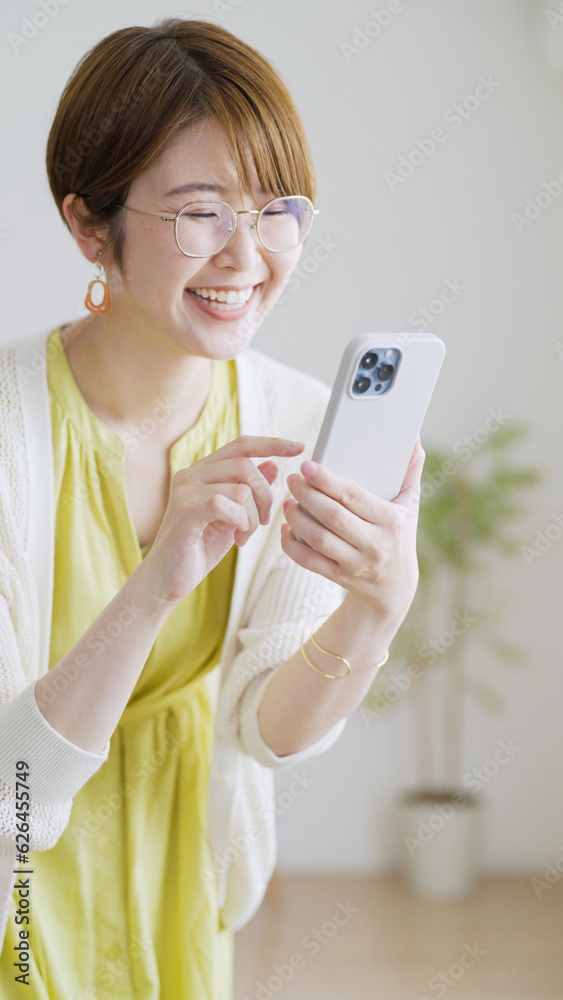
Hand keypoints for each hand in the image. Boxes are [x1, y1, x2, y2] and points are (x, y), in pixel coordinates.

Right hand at [138, 435, 304, 607]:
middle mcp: (191, 474)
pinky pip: (226, 504)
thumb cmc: (198, 548)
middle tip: (263, 521)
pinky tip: (237, 538)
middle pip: (245, 464)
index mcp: (203, 471)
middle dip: (265, 495)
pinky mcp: (185, 511)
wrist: (166, 579)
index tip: (298, 446)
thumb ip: (248, 489)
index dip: (272, 443)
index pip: (242, 445)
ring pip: (240, 487)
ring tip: (244, 535)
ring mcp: (185, 490)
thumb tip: (273, 464)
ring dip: (252, 516)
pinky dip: (240, 522)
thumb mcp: (233, 515)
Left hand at [280, 436, 425, 626]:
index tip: (307, 466)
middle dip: (307, 496)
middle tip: (293, 480)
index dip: (327, 481)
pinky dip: (292, 545)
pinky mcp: (340, 578)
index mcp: (391, 521)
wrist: (394, 586)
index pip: (354, 497)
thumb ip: (410, 469)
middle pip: (332, 517)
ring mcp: (356, 564)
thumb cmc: (400, 533)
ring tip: (287, 501)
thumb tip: (412, 437)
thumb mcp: (409, 503)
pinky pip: (309, 562)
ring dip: (297, 518)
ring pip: (318, 539)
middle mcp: (375, 544)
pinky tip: (285, 528)